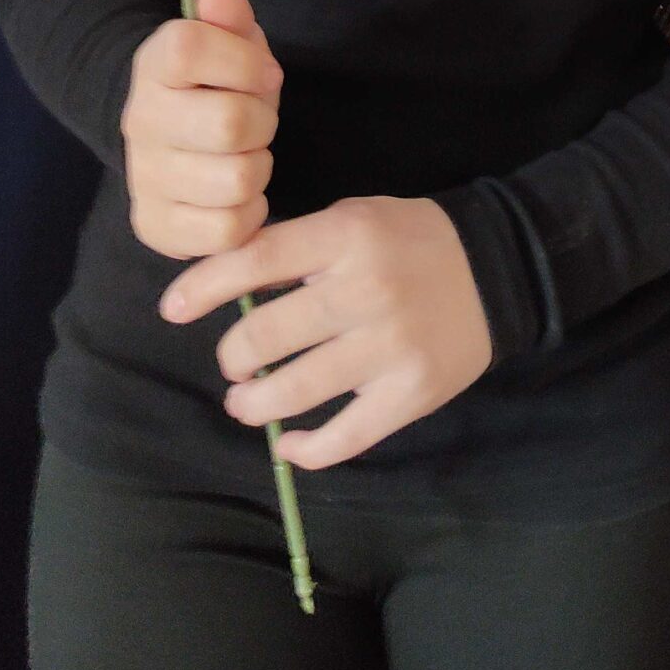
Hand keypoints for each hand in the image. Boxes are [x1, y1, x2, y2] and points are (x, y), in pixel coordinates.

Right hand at [120, 0, 282, 259]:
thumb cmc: (217, 86)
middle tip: (256, 123)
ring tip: (244, 157)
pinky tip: (236, 195)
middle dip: (263, 122)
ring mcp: (143, 177)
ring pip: (236, 179)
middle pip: (230, 124)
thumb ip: (229, 16)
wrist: (174, 141)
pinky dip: (248, 213)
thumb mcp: (230, 43)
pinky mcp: (154, 226)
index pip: (190, 48)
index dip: (243, 61)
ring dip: (258, 168)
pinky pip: (228, 229)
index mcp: (154, 65)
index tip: (262, 73)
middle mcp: (140, 120)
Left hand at [156, 192, 495, 468]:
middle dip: (232, 356)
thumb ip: (295, 245)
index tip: (172, 308)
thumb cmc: (409, 241)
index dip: (203, 287)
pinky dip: (304, 450)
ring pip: (294, 391)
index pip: (255, 260)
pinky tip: (288, 444)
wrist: (497, 269)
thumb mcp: (353, 219)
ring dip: (254, 404)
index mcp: (346, 237)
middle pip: (265, 335)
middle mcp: (364, 290)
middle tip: (232, 362)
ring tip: (245, 402)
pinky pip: (343, 437)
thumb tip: (222, 280)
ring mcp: (388, 347)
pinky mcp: (410, 394)